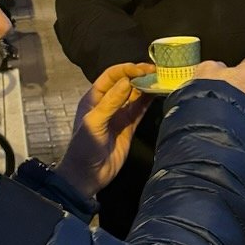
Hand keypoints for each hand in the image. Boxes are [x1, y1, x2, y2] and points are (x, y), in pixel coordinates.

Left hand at [54, 62, 153, 198]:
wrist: (87, 175)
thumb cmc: (84, 147)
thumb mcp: (94, 122)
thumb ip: (111, 102)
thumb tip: (127, 81)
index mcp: (93, 98)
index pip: (111, 76)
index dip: (125, 70)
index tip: (141, 69)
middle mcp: (107, 103)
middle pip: (125, 83)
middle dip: (139, 75)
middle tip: (156, 71)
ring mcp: (119, 115)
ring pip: (135, 96)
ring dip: (146, 87)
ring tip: (161, 79)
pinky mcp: (129, 128)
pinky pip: (140, 110)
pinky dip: (149, 102)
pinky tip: (158, 94)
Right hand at [193, 56, 244, 116]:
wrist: (214, 123)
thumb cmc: (213, 95)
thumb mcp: (206, 70)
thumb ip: (216, 67)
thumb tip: (216, 69)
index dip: (239, 68)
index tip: (230, 72)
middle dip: (243, 86)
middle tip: (226, 90)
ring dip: (243, 103)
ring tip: (225, 106)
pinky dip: (242, 117)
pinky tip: (227, 118)